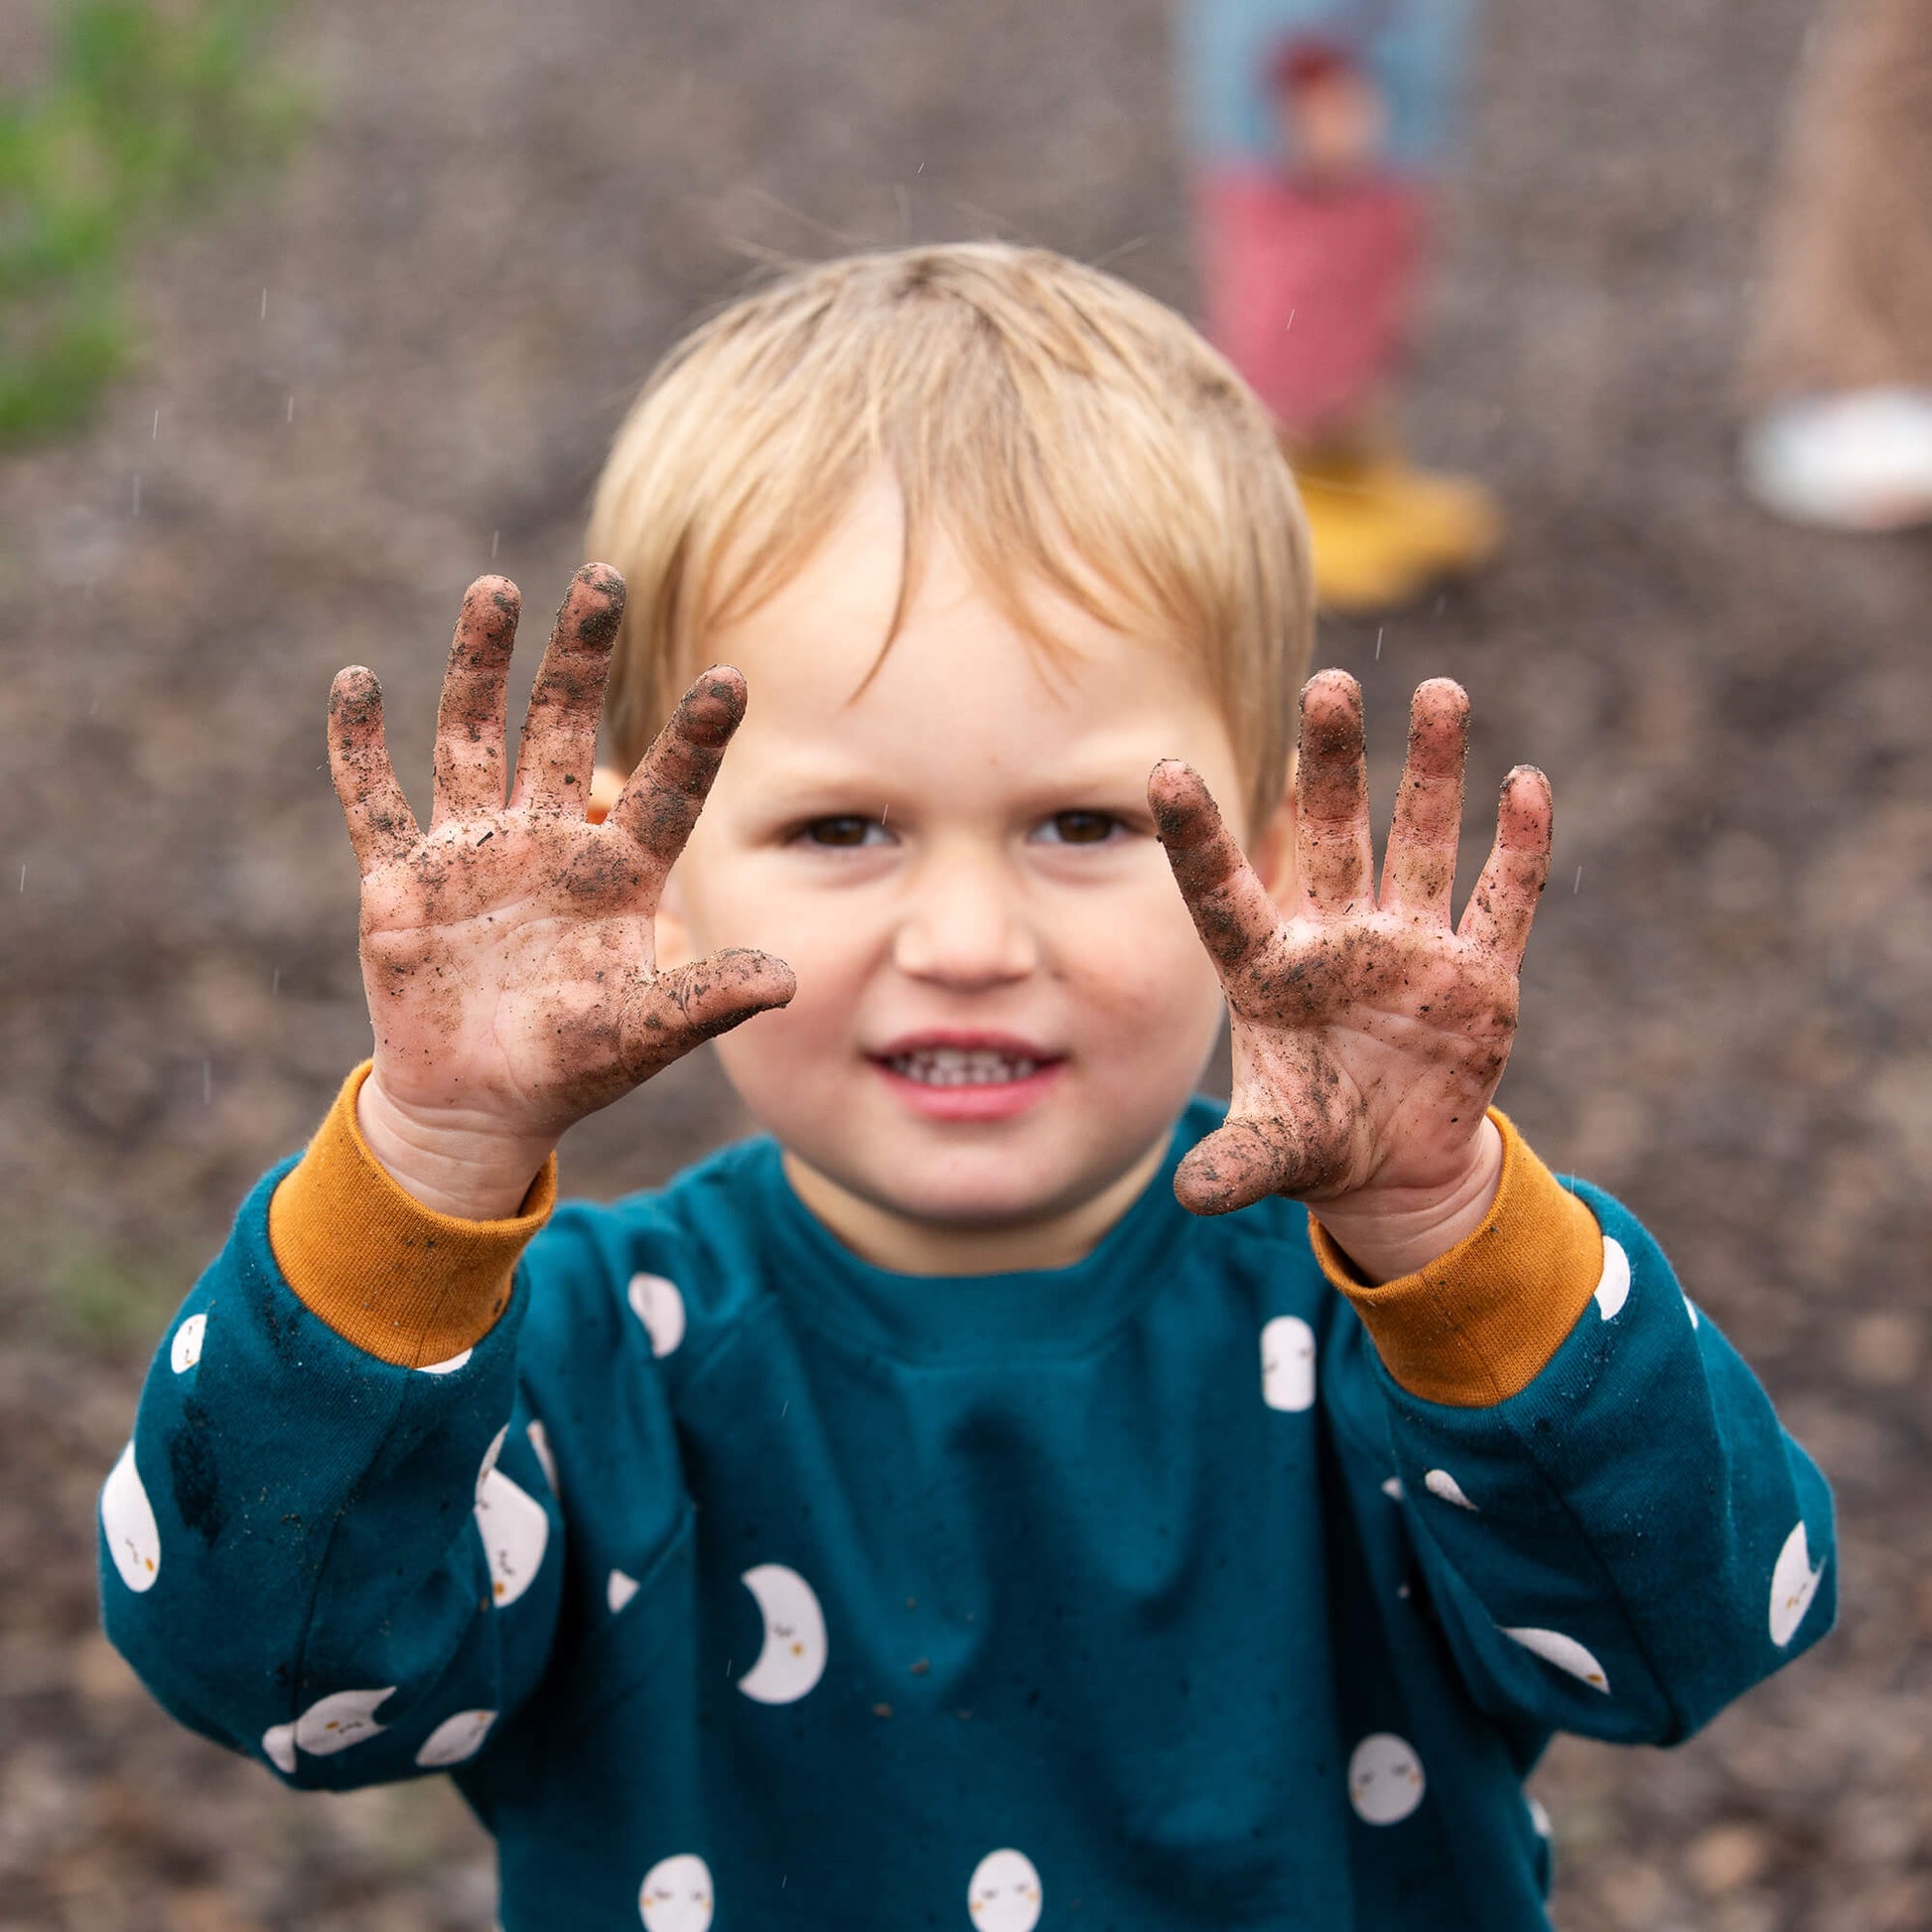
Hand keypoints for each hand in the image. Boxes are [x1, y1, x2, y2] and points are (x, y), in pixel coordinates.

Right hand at [329, 565, 794, 1217]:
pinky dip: (360, 747)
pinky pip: (376, 800)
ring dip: (479, 666)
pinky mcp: (400, 880)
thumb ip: (707, 999)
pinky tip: (355, 681)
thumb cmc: (574, 1066)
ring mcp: (470, 852)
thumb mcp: (646, 1033)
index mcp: (617, 873)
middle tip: (603, 579)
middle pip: (564, 728)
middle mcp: (547, 842)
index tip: (732, 680)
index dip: (696, 739)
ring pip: (473, 736)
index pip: (665, 789)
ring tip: (497, 589)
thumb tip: (789, 978)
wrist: (479, 1106)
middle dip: (581, 656)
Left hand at [1150, 671, 1551, 1280]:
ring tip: (1441, 691)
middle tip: (1328, 684)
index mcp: (1268, 971)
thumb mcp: (1273, 1153)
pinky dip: (1518, 848)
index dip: (1196, 837)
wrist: (1392, 1169)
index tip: (1162, 771)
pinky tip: (1527, 784)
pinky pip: (1500, 900)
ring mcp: (1411, 949)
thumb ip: (1238, 1165)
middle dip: (1332, 764)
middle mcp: (1336, 940)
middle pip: (1329, 836)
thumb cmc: (1315, 1140)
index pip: (1223, 891)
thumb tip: (1188, 1196)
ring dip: (1432, 771)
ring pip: (1420, 841)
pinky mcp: (1479, 976)